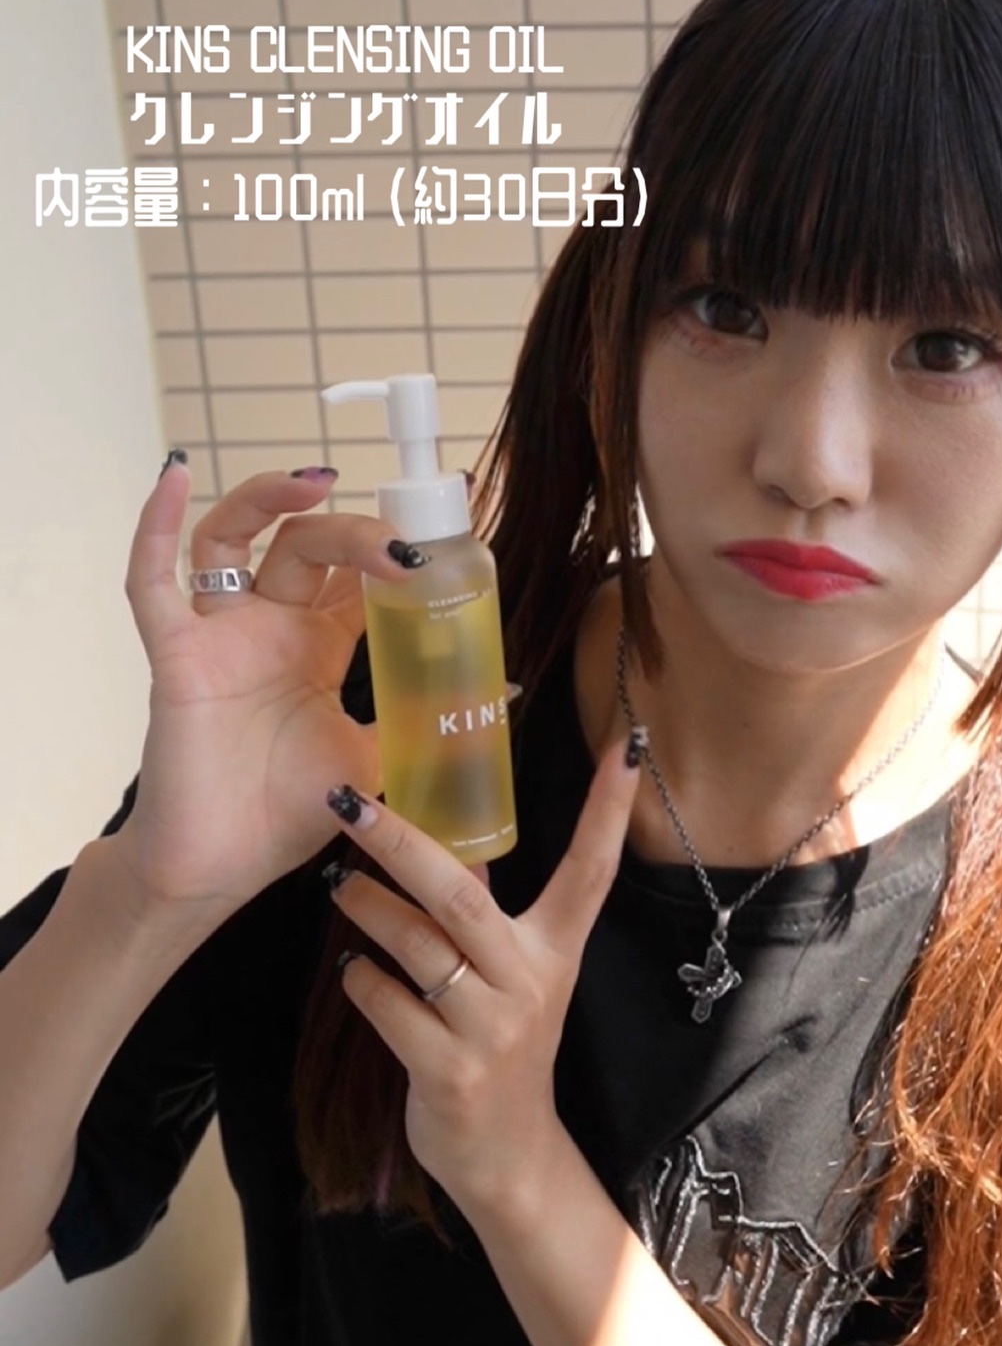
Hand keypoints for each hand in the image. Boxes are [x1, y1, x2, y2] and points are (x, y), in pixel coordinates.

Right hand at [117, 455, 429, 913]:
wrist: (222, 869)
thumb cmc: (289, 812)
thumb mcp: (377, 759)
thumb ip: (425, 723)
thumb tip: (506, 696)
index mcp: (318, 647)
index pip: (355, 575)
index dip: (390, 547)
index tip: (440, 532)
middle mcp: (269, 628)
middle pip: (307, 546)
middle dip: (354, 532)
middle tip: (401, 547)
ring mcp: (221, 635)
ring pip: (233, 537)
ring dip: (269, 499)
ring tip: (316, 482)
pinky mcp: (177, 656)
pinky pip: (152, 582)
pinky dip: (155, 527)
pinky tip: (173, 476)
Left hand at [325, 731, 642, 1217]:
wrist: (506, 1154)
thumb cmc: (501, 1045)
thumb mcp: (513, 977)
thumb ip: (482, 916)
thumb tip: (433, 839)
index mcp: (556, 949)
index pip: (592, 869)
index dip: (610, 810)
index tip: (628, 745)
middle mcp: (530, 983)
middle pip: (462, 896)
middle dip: (401, 843)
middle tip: (350, 802)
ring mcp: (492, 1030)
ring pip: (418, 948)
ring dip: (368, 910)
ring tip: (340, 887)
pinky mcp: (449, 1072)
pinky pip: (391, 1005)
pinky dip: (362, 982)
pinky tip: (356, 973)